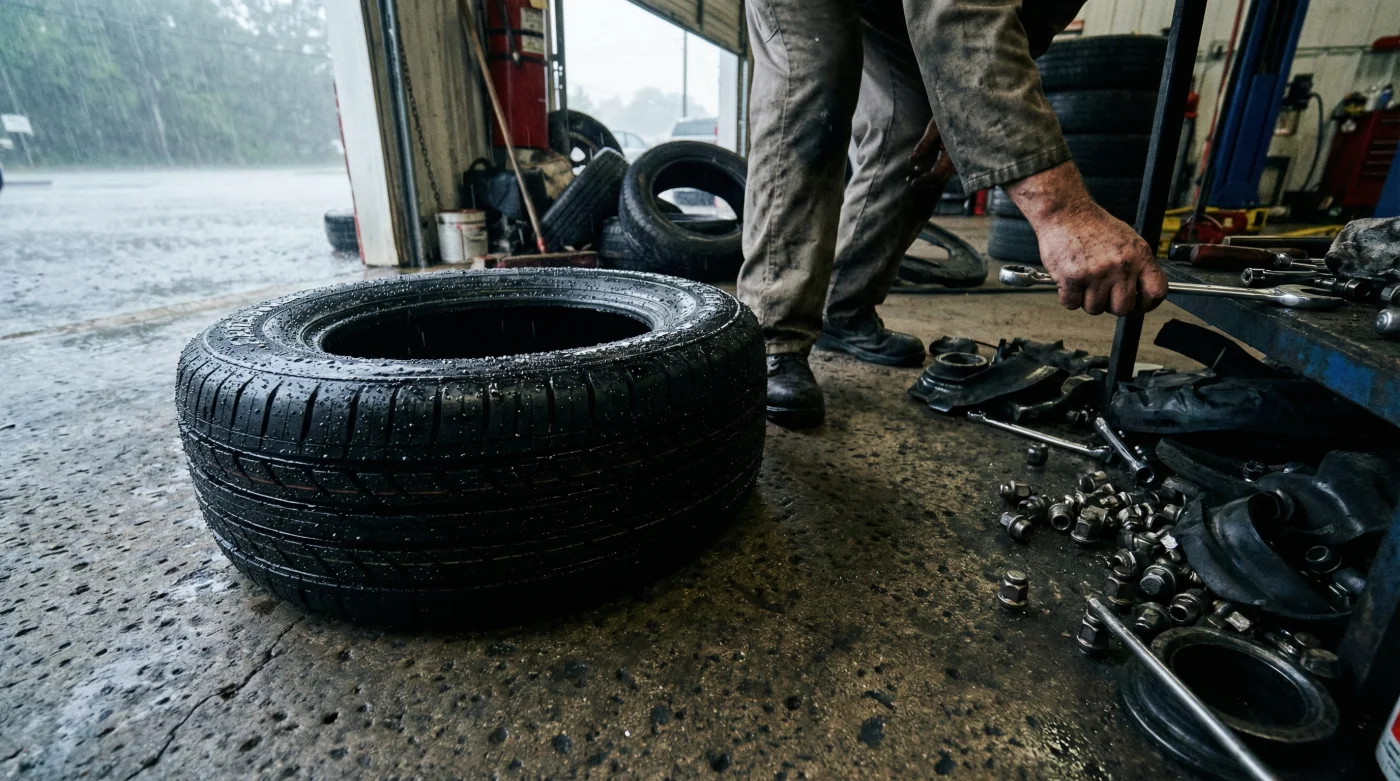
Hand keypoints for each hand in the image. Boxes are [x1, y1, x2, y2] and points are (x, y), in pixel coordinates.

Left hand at [908, 117, 955, 191]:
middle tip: (910, 179)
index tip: (912, 181)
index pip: (936, 175)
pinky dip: (933, 171)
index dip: (923, 180)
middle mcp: (958, 160)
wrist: (966, 107)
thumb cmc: (950, 114)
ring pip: (943, 177)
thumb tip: (912, 160)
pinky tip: (921, 167)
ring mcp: (959, 160)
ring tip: (912, 175)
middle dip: (924, 182)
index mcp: (952, 154)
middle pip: (940, 180)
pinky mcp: (957, 157)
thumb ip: (924, 144)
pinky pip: (945, 170)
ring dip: (928, 178)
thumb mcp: (935, 128)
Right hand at [1034, 203, 1167, 314]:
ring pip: (1095, 309)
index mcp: (1139, 255)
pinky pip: (1072, 304)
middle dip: (1111, 305)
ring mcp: (1096, 273)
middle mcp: (1120, 266)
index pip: (1156, 291)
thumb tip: (1142, 291)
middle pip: (1122, 308)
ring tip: (1083, 281)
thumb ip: (1137, 265)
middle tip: (1103, 293)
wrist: (1065, 212)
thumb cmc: (1092, 225)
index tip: (1139, 304)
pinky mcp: (1072, 278)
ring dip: (1087, 300)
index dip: (1148, 304)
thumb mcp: (1127, 240)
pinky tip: (1069, 281)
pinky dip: (1068, 297)